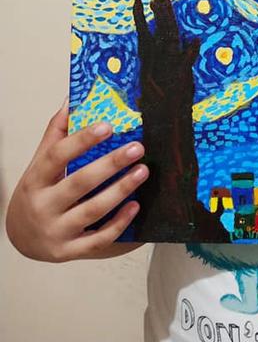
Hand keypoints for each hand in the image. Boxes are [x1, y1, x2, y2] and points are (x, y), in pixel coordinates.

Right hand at [6, 99, 148, 261]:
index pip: (57, 155)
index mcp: (35, 179)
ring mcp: (55, 232)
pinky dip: (118, 223)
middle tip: (138, 147)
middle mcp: (42, 206)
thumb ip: (56, 133)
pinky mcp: (68, 252)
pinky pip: (97, 240)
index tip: (108, 125)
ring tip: (143, 171)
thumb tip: (71, 99)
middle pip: (79, 183)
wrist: (20, 237)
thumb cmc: (37, 191)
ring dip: (120, 190)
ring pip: (92, 211)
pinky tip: (136, 205)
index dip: (82, 140)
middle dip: (110, 164)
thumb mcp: (39, 163)